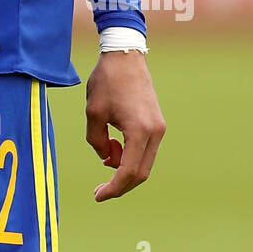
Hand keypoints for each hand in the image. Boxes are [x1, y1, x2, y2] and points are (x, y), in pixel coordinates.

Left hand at [85, 50, 164, 200]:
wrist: (125, 55)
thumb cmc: (107, 81)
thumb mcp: (93, 113)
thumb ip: (97, 141)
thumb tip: (107, 160)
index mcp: (140, 131)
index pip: (129, 172)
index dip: (113, 189)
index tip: (97, 196)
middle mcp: (155, 132)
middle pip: (141, 173)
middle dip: (120, 185)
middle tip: (99, 190)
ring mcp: (159, 128)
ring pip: (144, 162)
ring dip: (124, 167)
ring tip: (105, 151)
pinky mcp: (157, 123)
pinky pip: (145, 150)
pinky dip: (130, 155)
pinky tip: (114, 146)